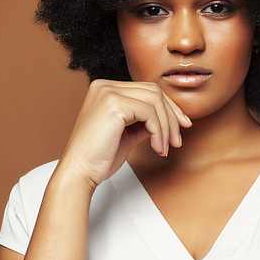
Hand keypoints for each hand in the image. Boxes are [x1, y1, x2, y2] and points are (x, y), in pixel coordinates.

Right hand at [58, 79, 191, 189]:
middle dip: (172, 115)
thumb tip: (165, 121)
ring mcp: (108, 93)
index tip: (180, 127)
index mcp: (105, 90)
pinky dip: (158, 131)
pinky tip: (157, 148)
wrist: (80, 173)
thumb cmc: (98, 158)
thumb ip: (143, 124)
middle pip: (153, 91)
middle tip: (178, 139)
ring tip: (166, 147)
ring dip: (166, 126)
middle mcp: (104, 86)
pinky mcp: (113, 104)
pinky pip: (149, 113)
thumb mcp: (127, 136)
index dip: (168, 108)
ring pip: (155, 101)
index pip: (146, 90)